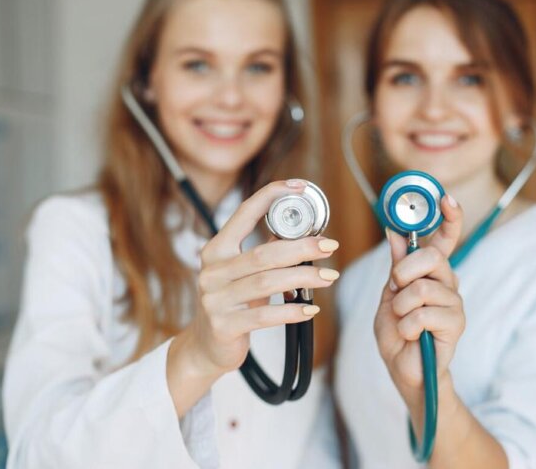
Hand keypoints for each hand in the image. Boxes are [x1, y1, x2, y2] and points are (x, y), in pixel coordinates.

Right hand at [169, 180, 339, 387]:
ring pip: (267, 282)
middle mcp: (212, 272)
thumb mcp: (242, 274)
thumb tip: (300, 231)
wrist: (205, 347)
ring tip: (329, 276)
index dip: (272, 196)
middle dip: (302, 246)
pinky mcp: (224, 326)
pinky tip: (311, 309)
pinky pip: (265, 316)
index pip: (244, 213)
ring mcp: (215, 299)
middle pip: (264, 253)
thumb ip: (264, 253)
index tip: (300, 187)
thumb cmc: (231, 304)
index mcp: (217, 250)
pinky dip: (292, 311)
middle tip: (329, 245)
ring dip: (304, 277)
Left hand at [374, 195, 463, 410]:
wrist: (403, 369)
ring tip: (402, 320)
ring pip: (423, 287)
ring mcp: (455, 302)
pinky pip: (424, 314)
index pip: (446, 238)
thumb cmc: (397, 332)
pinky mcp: (456, 324)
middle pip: (431, 256)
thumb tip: (394, 231)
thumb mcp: (389, 294)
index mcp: (431, 272)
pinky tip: (411, 335)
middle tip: (395, 288)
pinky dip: (407, 326)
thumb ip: (396, 265)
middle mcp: (448, 282)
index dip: (449, 217)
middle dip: (404, 271)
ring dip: (401, 306)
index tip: (446, 198)